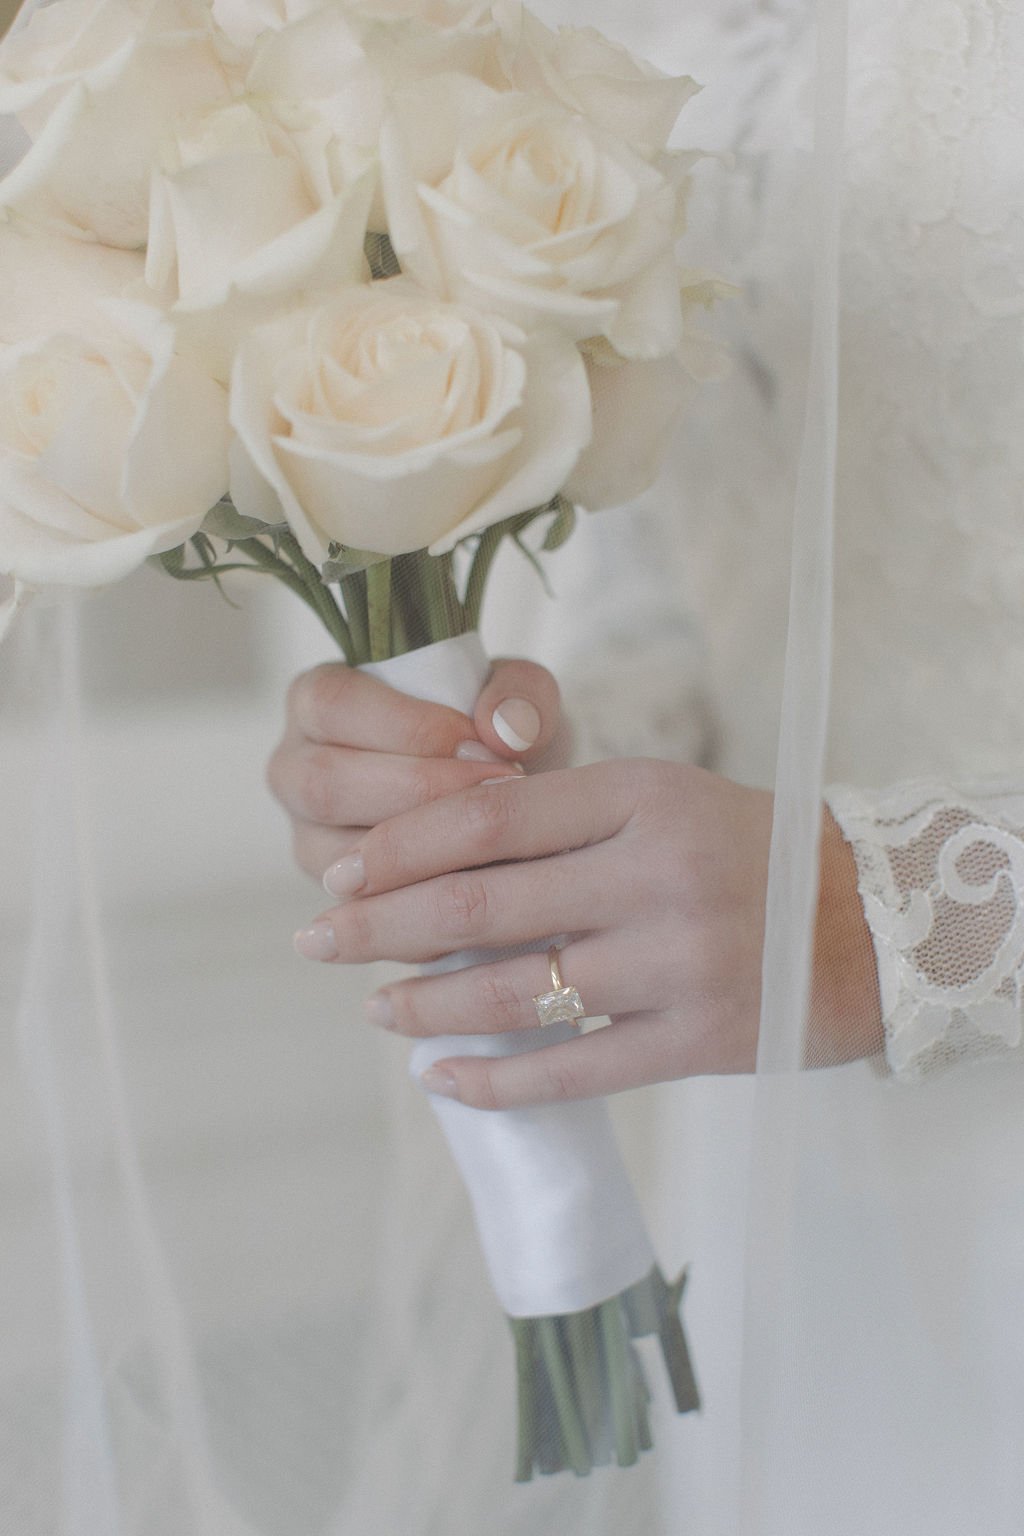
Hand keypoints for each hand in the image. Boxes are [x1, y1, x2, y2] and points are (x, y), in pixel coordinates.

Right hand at [267, 656, 561, 882]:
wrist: (509, 800)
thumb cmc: (498, 736)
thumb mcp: (519, 697)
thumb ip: (519, 696)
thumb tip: (504, 731)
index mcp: (318, 702)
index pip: (333, 704)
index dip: (407, 725)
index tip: (479, 744)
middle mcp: (295, 769)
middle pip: (324, 783)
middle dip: (416, 790)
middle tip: (495, 793)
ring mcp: (310, 837)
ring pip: (338, 855)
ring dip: (421, 851)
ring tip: (495, 838)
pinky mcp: (339, 897)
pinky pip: (367, 909)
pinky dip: (426, 901)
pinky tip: (482, 886)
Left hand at [294, 761, 882, 1106]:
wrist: (870, 922)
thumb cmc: (741, 852)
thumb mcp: (659, 801)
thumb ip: (560, 822)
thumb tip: (427, 861)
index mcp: (640, 796)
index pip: (487, 817)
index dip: (398, 846)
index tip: (340, 870)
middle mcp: (656, 874)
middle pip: (480, 906)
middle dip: (377, 926)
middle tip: (315, 940)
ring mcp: (680, 962)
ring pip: (515, 994)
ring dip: (424, 1008)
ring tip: (372, 1009)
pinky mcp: (700, 1041)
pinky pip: (572, 1071)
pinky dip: (494, 1082)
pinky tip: (441, 1080)